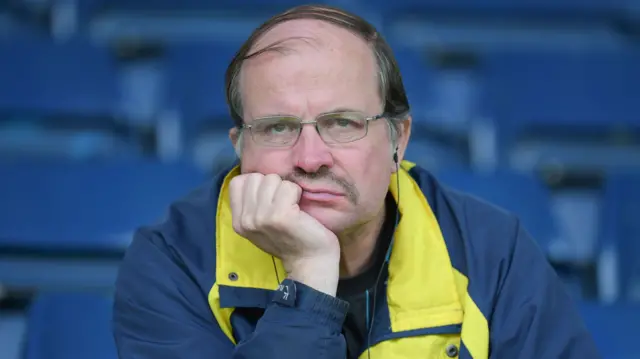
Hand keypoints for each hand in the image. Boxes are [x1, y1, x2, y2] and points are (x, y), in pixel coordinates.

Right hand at [229, 173, 339, 294]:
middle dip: (273, 185)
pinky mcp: (280, 215)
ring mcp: (261, 217)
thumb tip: (256, 178)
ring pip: (272, 179)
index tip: (270, 199)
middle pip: (256, 177)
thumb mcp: (260, 225)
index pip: (238, 181)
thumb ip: (251, 204)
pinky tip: (299, 210)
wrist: (309, 262)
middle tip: (283, 204)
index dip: (257, 184)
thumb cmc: (289, 240)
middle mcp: (246, 220)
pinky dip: (297, 194)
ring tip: (291, 207)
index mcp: (238, 221)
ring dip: (286, 189)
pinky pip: (289, 187)